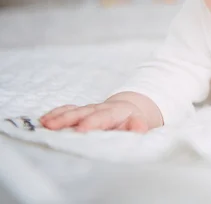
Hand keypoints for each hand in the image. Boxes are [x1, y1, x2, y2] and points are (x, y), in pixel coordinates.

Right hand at [40, 92, 160, 132]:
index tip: (81, 129)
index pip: (103, 116)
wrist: (129, 110)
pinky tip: (43, 121)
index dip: (92, 122)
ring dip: (57, 117)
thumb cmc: (133, 122)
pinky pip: (66, 111)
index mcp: (116, 112)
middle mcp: (100, 108)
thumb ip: (138, 127)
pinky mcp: (80, 112)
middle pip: (83, 112)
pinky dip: (55, 115)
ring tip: (44, 124)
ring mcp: (88, 109)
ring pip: (72, 111)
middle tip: (53, 126)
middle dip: (67, 119)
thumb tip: (140, 129)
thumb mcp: (140, 124)